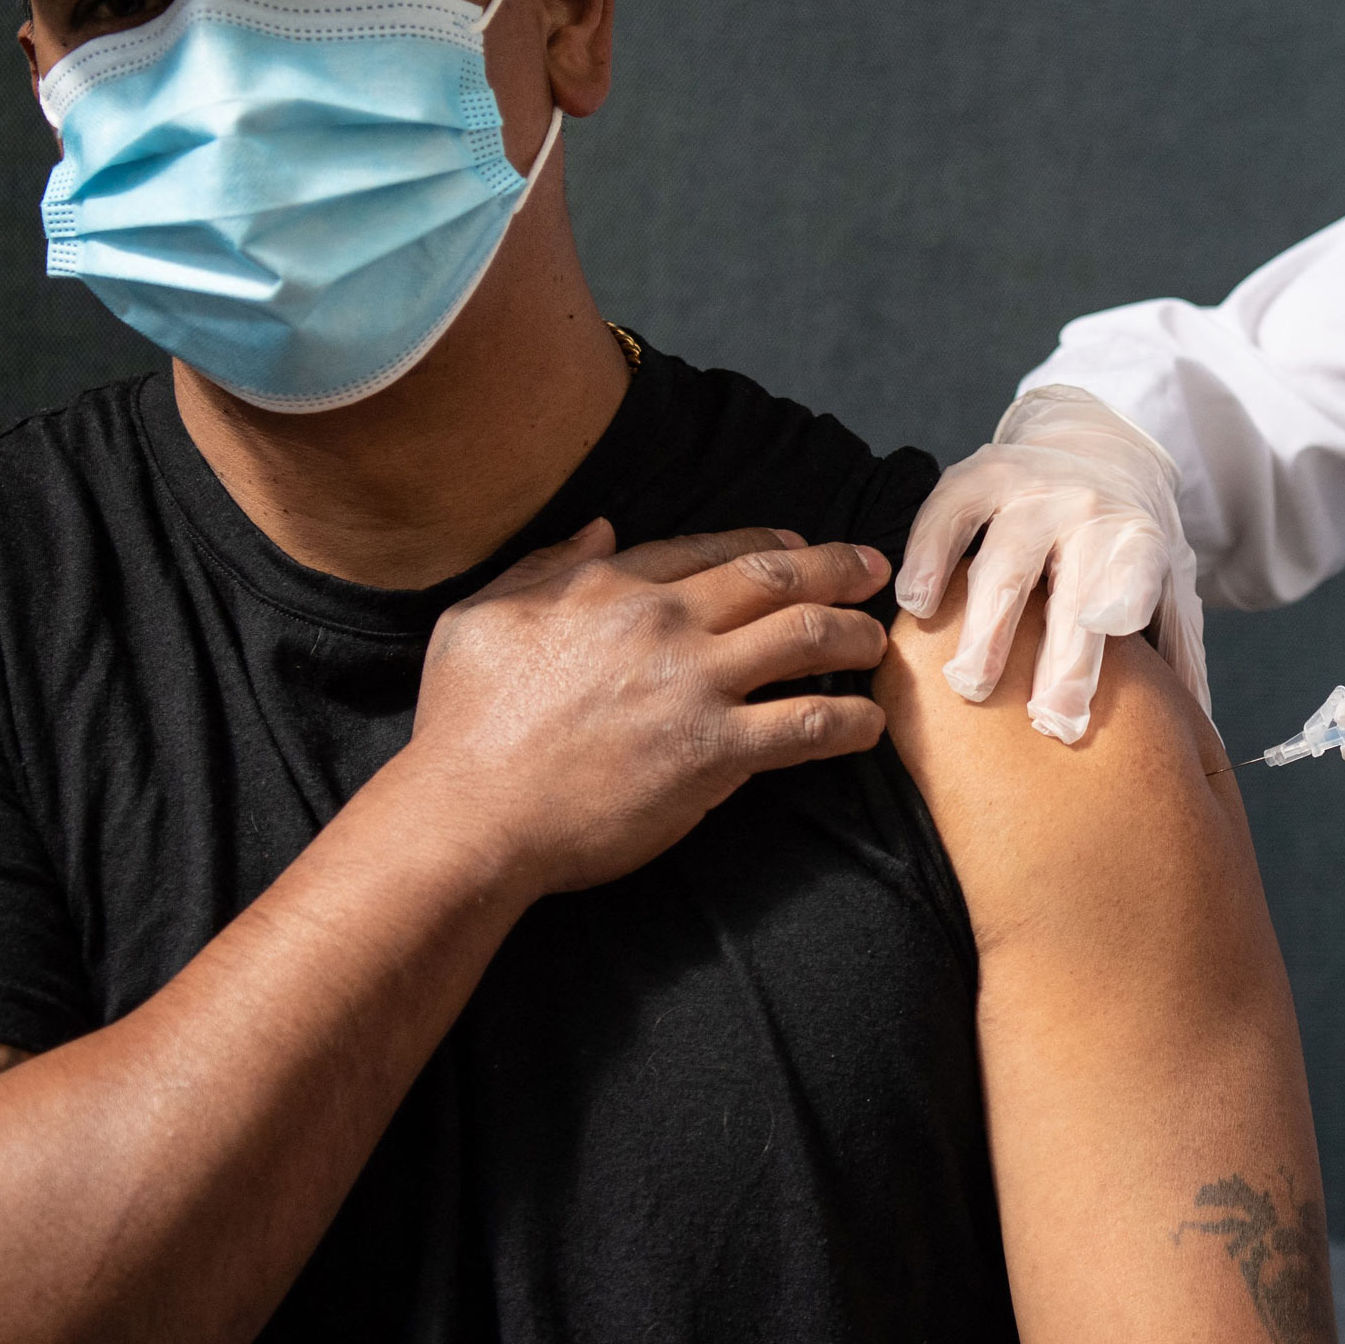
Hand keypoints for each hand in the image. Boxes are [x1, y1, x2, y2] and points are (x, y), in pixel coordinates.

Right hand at [406, 522, 894, 893]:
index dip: (768, 542)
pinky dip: (850, 721)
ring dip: (856, 635)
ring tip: (879, 644)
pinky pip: (807, 724)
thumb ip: (547, 565)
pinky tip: (868, 723)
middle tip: (874, 572)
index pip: (711, 548)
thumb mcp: (483, 616)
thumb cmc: (464, 725)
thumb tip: (600, 529)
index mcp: (613, 585)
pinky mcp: (716, 752)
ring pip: (808, 637)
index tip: (801, 546)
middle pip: (776, 577)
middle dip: (838, 568)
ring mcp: (697, 685)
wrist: (471, 814)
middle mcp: (666, 622)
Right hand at [895, 386, 1207, 743]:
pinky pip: (948, 513)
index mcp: (1139, 541)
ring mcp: (1032, 490)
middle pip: (1070, 590)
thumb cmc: (1130, 535)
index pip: (1135, 576)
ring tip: (967, 682)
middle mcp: (1089, 512)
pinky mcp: (981, 474)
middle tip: (1046, 719)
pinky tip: (916, 603)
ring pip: (1004, 558)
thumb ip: (1178, 654)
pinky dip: (928, 556)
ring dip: (984, 623)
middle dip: (1060, 656)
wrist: (1101, 442)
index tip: (1109, 638)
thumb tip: (1203, 740)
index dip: (1124, 601)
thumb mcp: (1171, 582)